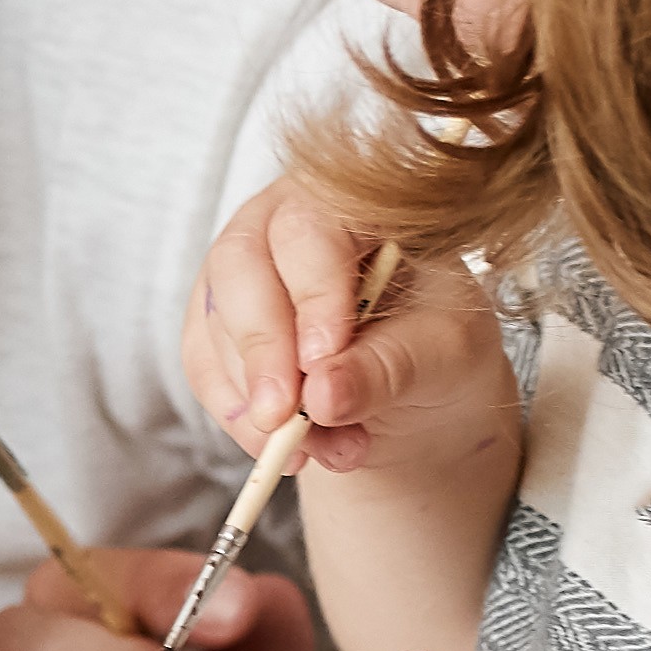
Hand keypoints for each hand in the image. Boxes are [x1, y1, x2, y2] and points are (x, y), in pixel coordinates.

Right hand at [188, 189, 519, 522]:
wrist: (421, 392)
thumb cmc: (443, 347)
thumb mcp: (446, 356)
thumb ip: (390, 367)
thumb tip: (323, 394)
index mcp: (353, 200)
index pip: (312, 228)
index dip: (312, 294)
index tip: (322, 362)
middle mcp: (284, 221)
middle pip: (241, 264)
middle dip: (263, 349)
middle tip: (286, 418)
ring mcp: (243, 270)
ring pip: (215, 321)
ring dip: (258, 399)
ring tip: (323, 450)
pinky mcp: (216, 324)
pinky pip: (204, 367)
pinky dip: (238, 417)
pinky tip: (288, 449)